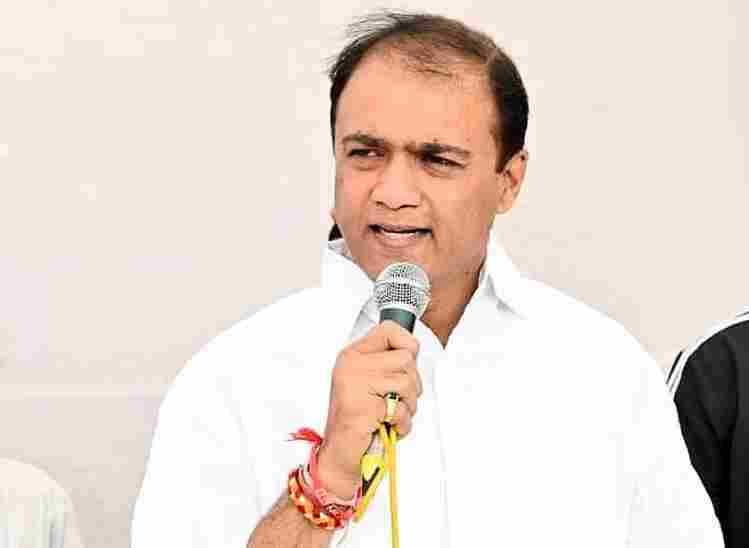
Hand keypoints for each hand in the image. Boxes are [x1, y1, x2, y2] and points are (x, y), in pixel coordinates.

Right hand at [316, 320, 422, 497]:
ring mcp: (354, 384)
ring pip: (408, 382)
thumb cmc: (359, 420)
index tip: (405, 365)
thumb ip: (388, 363)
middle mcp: (351, 365)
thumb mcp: (370, 382)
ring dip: (408, 405)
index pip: (390, 329)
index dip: (407, 345)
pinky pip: (401, 409)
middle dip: (411, 384)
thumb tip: (413, 349)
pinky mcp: (361, 406)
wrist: (341, 454)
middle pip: (406, 358)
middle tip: (395, 400)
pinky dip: (401, 423)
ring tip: (391, 414)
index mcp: (353, 354)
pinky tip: (386, 427)